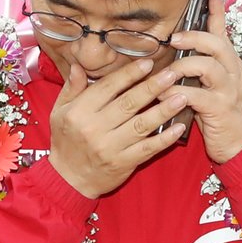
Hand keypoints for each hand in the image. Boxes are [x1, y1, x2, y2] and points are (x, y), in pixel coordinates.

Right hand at [47, 56, 188, 197]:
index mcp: (80, 112)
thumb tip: (78, 66)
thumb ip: (71, 89)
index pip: (108, 87)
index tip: (148, 62)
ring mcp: (111, 147)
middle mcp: (95, 128)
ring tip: (181, 97)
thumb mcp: (59, 112)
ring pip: (142, 125)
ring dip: (164, 110)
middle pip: (129, 103)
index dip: (129, 74)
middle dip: (153, 87)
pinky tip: (178, 128)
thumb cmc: (65, 142)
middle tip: (172, 74)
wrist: (68, 180)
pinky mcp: (123, 163)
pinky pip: (148, 148)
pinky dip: (165, 138)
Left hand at [159, 0, 241, 163]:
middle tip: (173, 40)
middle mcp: (233, 72)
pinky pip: (196, 95)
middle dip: (193, 38)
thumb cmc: (219, 115)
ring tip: (165, 73)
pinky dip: (176, 94)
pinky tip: (163, 96)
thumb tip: (175, 52)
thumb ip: (198, 68)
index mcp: (230, 63)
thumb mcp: (212, 86)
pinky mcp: (220, 109)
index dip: (217, 9)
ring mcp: (229, 90)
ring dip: (182, 66)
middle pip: (216, 43)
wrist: (239, 146)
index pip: (223, 30)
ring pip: (207, 66)